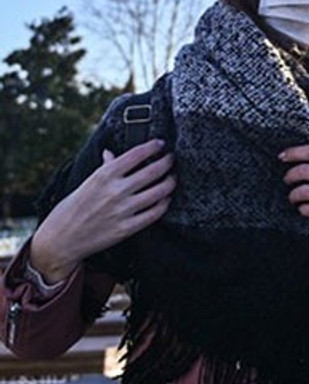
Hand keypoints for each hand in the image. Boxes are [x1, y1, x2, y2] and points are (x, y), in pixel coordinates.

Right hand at [30, 140, 175, 282]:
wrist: (61, 240)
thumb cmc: (71, 209)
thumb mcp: (86, 183)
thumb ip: (103, 168)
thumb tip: (110, 152)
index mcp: (104, 176)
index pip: (136, 154)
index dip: (153, 146)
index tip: (160, 144)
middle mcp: (115, 191)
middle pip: (153, 171)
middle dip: (167, 162)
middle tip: (172, 159)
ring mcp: (123, 210)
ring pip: (159, 192)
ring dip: (171, 182)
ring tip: (172, 177)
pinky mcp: (127, 228)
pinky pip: (155, 213)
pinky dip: (164, 203)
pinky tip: (166, 198)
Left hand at [280, 145, 308, 240]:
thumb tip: (308, 160)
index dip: (293, 153)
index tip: (282, 157)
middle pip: (303, 171)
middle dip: (290, 176)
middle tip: (288, 180)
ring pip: (303, 191)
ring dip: (294, 195)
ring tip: (294, 197)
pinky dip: (304, 209)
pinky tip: (306, 209)